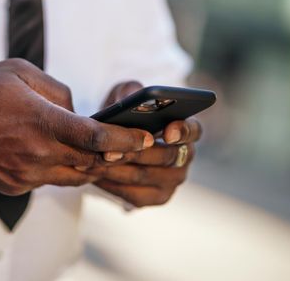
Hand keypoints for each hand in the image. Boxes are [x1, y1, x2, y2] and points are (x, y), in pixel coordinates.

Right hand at [0, 59, 153, 195]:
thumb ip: (58, 91)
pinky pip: (48, 181)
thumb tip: (77, 111)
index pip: (96, 138)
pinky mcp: (14, 186)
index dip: (126, 139)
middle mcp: (37, 154)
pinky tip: (53, 154)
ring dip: (87, 164)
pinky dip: (60, 169)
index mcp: (41, 122)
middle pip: (91, 162)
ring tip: (92, 148)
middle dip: (112, 154)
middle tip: (124, 143)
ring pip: (73, 176)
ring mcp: (25, 175)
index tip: (144, 137)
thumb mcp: (19, 71)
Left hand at [89, 81, 201, 206]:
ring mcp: (173, 179)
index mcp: (186, 129)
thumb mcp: (125, 95)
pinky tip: (96, 175)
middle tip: (111, 149)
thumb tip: (132, 100)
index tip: (167, 132)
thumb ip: (132, 92)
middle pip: (166, 157)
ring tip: (95, 160)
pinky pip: (135, 195)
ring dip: (119, 169)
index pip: (194, 131)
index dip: (183, 132)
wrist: (113, 141)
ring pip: (146, 176)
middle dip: (136, 152)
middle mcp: (185, 156)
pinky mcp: (157, 196)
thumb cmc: (124, 113)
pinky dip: (114, 185)